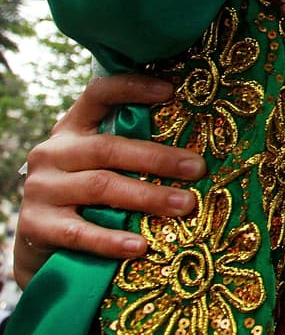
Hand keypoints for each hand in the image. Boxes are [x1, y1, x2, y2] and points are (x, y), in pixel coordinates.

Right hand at [14, 76, 205, 286]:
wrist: (38, 242)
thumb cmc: (85, 194)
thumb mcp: (100, 164)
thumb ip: (130, 149)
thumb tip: (195, 151)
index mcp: (72, 129)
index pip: (98, 95)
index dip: (132, 88)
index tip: (171, 90)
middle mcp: (52, 153)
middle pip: (109, 147)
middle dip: (158, 158)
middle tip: (198, 169)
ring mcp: (41, 189)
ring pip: (101, 186)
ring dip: (147, 197)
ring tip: (185, 206)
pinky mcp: (36, 226)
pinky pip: (80, 232)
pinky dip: (112, 240)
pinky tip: (141, 246)